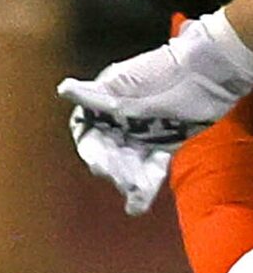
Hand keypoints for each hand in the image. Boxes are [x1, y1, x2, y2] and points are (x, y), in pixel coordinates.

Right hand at [55, 10, 252, 212]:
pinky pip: (149, 166)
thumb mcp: (127, 84)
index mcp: (103, 103)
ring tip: (136, 195)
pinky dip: (146, 182)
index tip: (99, 165)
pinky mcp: (161, 143)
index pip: (87, 134)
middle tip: (125, 181)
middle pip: (108, 152)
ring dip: (130, 180)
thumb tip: (64, 88)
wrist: (208, 72)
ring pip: (128, 163)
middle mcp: (118, 120)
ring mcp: (140, 132)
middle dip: (116, 169)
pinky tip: (140, 200)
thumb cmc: (165, 72)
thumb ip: (95, 95)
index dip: (93, 151)